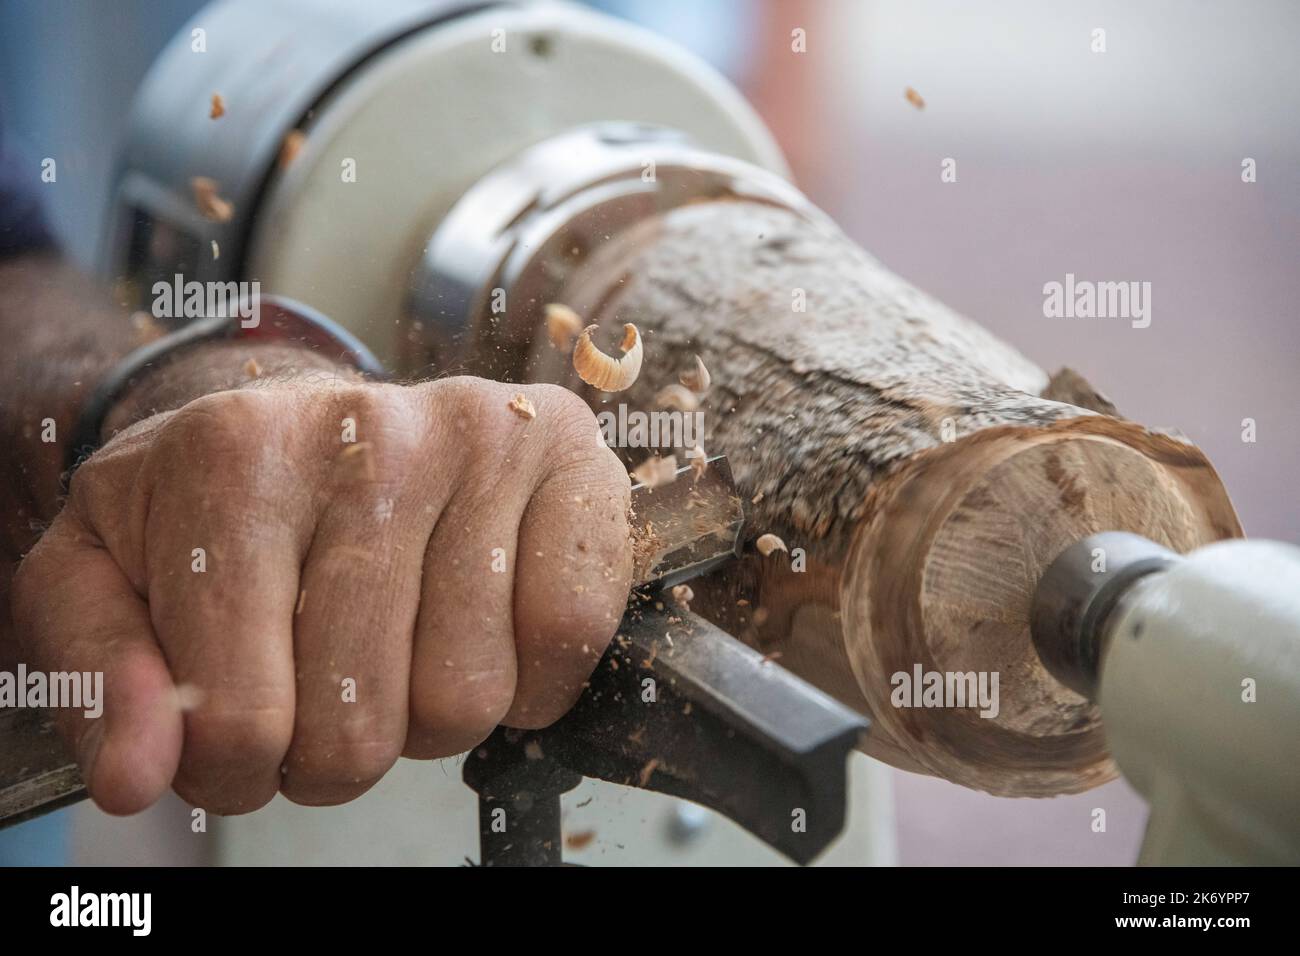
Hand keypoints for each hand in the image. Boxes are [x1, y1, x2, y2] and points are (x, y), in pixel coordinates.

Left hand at [12, 376, 631, 814]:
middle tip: (325, 693)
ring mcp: (486, 440)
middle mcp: (374, 434)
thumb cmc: (217, 508)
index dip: (232, 769)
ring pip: (469, 697)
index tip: (240, 730)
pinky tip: (487, 636)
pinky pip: (572, 633)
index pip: (238, 719)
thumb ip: (96, 674)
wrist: (324, 419)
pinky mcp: (573, 459)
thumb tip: (135, 775)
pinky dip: (532, 679)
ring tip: (401, 650)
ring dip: (429, 715)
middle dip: (335, 752)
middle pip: (360, 728)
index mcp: (236, 459)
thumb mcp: (104, 571)